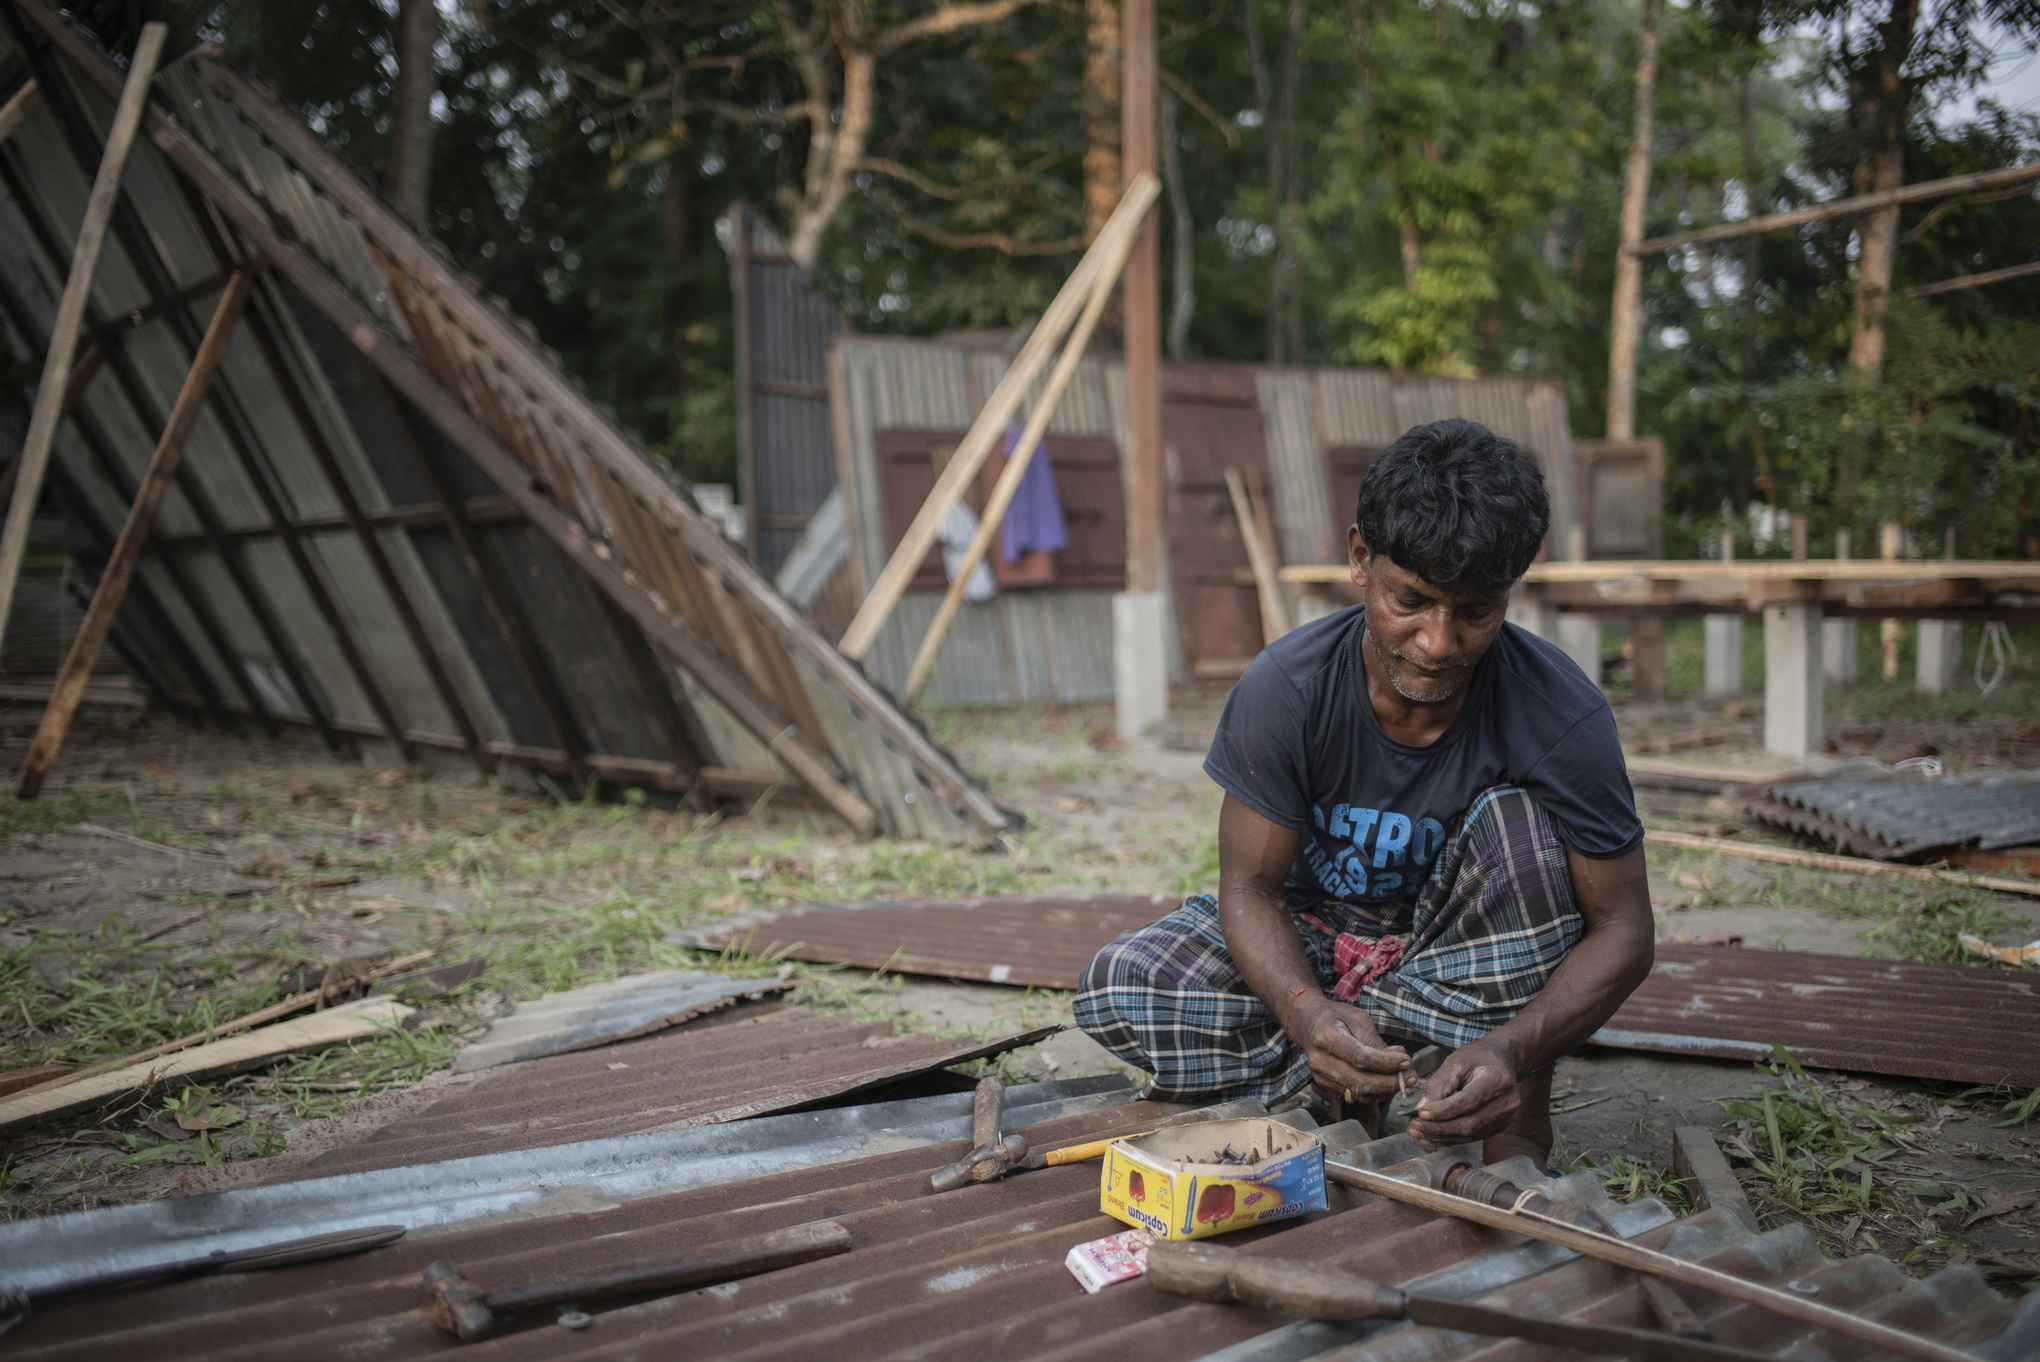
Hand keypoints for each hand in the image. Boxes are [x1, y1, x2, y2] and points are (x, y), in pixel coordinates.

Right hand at [1290, 995, 1409, 1101]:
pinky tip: (1386, 1081)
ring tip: (1404, 1080)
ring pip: (1358, 1093)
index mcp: (1327, 1036)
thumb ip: (1376, 1042)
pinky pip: (1353, 1094)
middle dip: (1390, 1083)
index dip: (1386, 1063)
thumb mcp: (1359, 1019)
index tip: (1407, 1061)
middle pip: (1359, 1082)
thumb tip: (1400, 1063)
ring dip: (1385, 1090)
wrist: (1308, 1022)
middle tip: (1412, 1077)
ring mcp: (1319, 1074)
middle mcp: (1320, 1059)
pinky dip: (1374, 1091)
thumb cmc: (1336, 1017)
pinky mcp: (1323, 1084)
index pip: (1360, 1058)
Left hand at [1406, 1042, 1519, 1146]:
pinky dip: (1450, 1138)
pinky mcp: (1501, 1126)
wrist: (1502, 1062)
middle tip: (1413, 1127)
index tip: (1419, 1114)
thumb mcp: (1455, 1063)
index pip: (1467, 1102)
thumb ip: (1437, 1085)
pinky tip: (1433, 1136)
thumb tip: (1420, 1110)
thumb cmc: (1477, 1059)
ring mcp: (1506, 1117)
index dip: (1442, 1111)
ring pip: (1469, 1134)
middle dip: (1438, 1128)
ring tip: (1418, 1132)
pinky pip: (1473, 1137)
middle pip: (1469, 1123)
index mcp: (1496, 1080)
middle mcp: (1506, 1101)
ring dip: (1441, 1137)